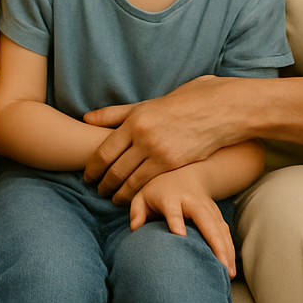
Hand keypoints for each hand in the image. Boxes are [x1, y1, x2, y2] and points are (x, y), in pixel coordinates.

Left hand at [83, 76, 234, 203]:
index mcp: (134, 120)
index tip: (88, 176)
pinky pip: (149, 183)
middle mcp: (143, 136)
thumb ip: (116, 114)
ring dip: (118, 192)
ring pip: (130, 179)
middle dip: (103, 183)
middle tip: (96, 190)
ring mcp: (158, 151)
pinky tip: (134, 199)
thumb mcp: (146, 105)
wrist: (216, 108)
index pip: (104, 150)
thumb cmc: (180, 103)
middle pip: (114, 168)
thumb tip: (86, 118)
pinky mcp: (173, 163)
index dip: (93, 167)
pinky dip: (138, 194)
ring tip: (112, 199)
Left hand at [130, 165, 235, 277]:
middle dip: (214, 241)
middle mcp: (191, 201)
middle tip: (220, 264)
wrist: (185, 174)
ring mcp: (207, 207)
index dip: (176, 220)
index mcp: (170, 197)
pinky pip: (225, 232)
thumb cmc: (159, 190)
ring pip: (219, 227)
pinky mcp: (216, 215)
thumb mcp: (143, 196)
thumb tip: (135, 228)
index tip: (180, 235)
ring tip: (228, 273)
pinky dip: (230, 249)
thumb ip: (137, 211)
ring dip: (226, 249)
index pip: (172, 209)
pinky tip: (231, 268)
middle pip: (205, 219)